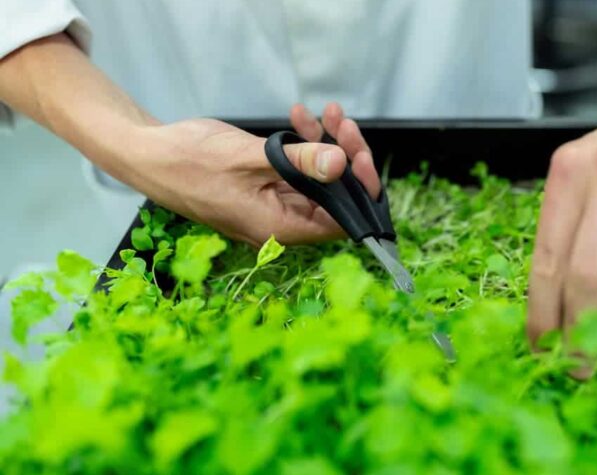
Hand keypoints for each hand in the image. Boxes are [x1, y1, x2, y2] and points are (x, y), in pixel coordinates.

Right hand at [122, 102, 378, 245]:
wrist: (147, 153)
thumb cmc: (188, 161)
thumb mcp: (250, 157)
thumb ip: (300, 162)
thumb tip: (342, 164)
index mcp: (279, 228)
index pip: (341, 221)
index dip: (359, 190)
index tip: (360, 155)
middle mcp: (280, 223)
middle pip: (333, 197)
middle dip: (344, 157)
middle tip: (342, 123)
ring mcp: (272, 205)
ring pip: (318, 180)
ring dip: (325, 145)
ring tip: (326, 112)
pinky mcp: (264, 187)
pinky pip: (296, 170)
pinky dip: (303, 145)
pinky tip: (300, 116)